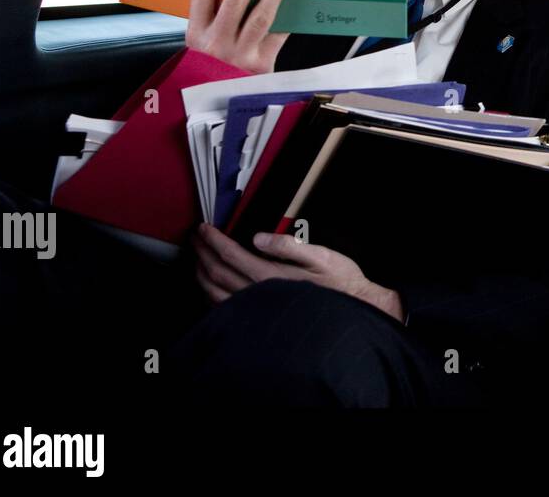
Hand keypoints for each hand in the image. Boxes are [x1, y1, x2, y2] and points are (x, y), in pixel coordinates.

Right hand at [185, 0, 293, 73]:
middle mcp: (216, 42)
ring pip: (260, 17)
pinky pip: (278, 36)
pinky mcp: (261, 66)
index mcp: (196, 33)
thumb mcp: (202, 46)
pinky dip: (288, 19)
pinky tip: (298, 2)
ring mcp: (239, 54)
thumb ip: (214, 19)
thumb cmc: (211, 70)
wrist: (217, 108)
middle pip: (235, 0)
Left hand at [191, 223, 403, 321]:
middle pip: (217, 273)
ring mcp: (256, 310)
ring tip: (197, 258)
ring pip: (215, 293)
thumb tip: (258, 237)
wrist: (354, 310)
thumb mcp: (322, 255)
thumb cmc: (340, 281)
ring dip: (201, 273)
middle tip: (195, 237)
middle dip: (202, 253)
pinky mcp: (258, 320)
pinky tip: (210, 286)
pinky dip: (210, 295)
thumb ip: (289, 245)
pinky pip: (224, 309)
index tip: (203, 228)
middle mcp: (258, 295)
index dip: (213, 240)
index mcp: (270, 275)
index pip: (231, 255)